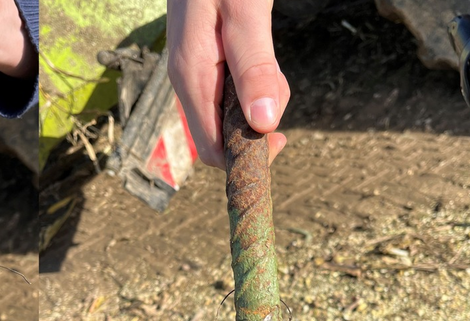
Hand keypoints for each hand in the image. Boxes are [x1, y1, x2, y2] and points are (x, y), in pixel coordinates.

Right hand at [167, 0, 289, 168]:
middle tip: (277, 81)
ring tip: (269, 60)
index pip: (213, 150)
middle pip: (225, 133)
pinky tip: (259, 51)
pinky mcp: (206, 62)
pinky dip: (254, 81)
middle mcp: (189, 83)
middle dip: (258, 121)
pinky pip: (231, 90)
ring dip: (260, 97)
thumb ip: (254, 69)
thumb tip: (265, 125)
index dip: (246, 157)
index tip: (280, 138)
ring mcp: (197, 73)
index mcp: (193, 79)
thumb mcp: (245, 15)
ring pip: (231, 112)